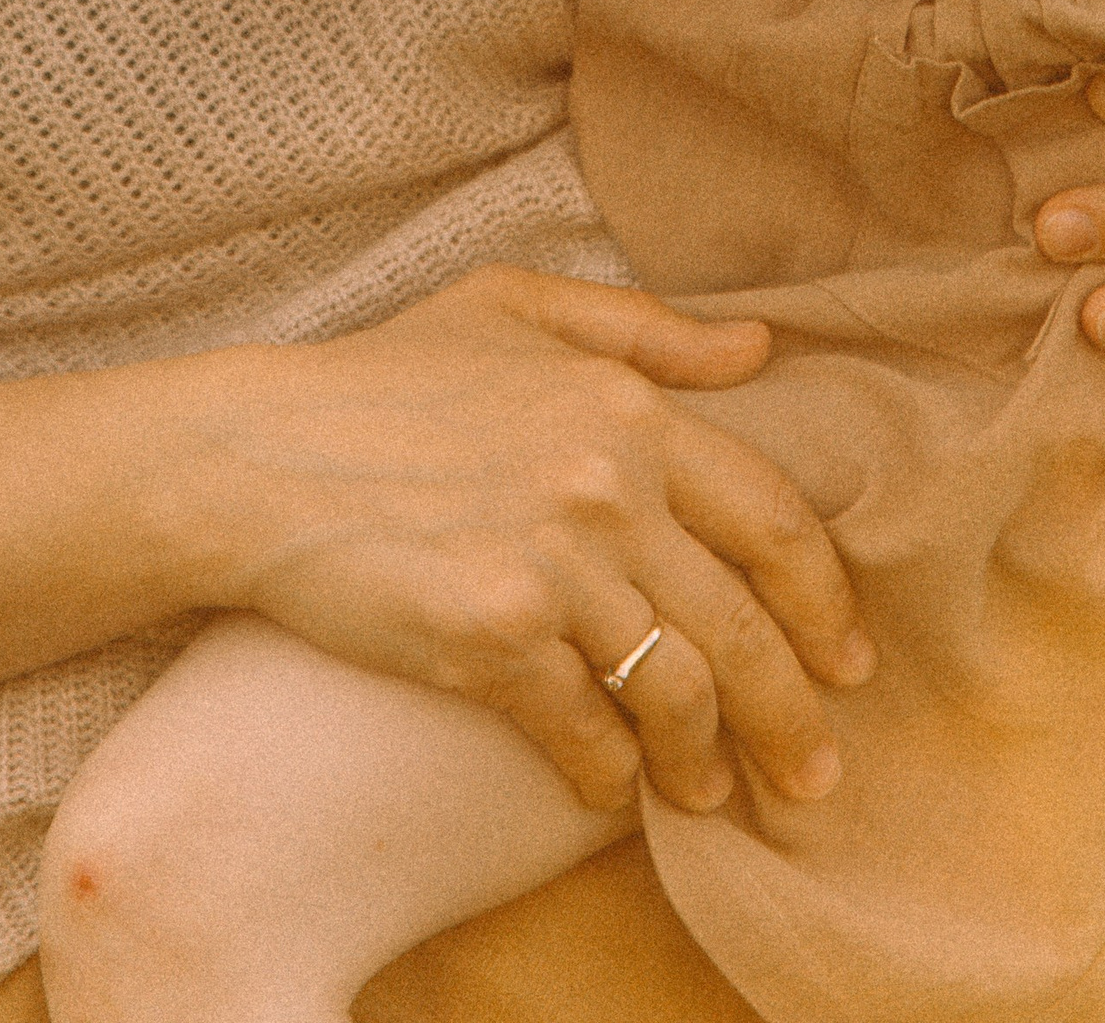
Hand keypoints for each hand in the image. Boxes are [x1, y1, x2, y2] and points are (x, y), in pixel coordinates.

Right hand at [174, 267, 873, 818]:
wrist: (258, 455)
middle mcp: (605, 486)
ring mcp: (551, 566)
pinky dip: (609, 776)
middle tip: (816, 773)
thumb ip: (643, 330)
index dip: (823, 600)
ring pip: (676, 689)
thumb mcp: (514, 309)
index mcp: (625, 408)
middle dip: (794, 712)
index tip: (847, 659)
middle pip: (742, 624)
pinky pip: (586, 732)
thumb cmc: (380, 378)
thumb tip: (757, 350)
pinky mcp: (491, 641)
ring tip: (713, 795)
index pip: (772, 518)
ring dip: (707, 759)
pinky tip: (612, 788)